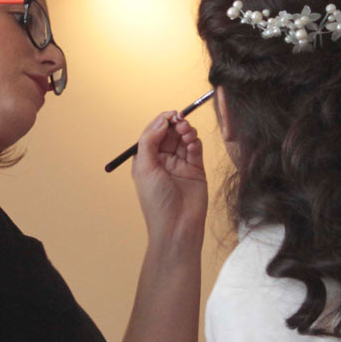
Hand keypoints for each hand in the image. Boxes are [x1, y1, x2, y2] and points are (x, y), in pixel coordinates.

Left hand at [131, 111, 207, 248]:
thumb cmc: (156, 201)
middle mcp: (163, 160)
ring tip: (187, 132)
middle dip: (176, 124)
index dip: (162, 121)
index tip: (171, 115)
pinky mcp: (196, 169)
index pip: (154, 133)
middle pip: (170, 133)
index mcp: (147, 159)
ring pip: (184, 138)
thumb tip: (161, 121)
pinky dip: (195, 142)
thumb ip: (149, 141)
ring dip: (186, 131)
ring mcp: (180, 164)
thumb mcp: (144, 168)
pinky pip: (196, 149)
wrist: (177, 226)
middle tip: (181, 121)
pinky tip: (193, 143)